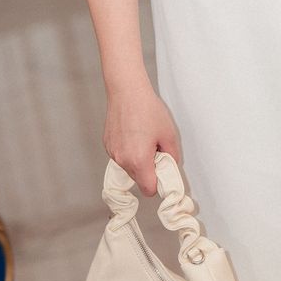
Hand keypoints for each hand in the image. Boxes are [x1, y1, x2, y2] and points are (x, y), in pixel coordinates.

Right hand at [103, 81, 182, 196]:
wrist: (127, 91)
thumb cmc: (148, 109)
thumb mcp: (169, 134)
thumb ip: (172, 157)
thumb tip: (171, 168)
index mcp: (139, 161)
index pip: (149, 190)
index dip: (159, 183)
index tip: (163, 173)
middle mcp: (123, 160)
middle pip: (138, 180)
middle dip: (149, 171)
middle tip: (155, 151)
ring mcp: (112, 153)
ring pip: (129, 169)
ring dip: (138, 162)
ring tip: (144, 140)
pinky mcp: (107, 145)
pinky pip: (121, 157)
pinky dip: (128, 152)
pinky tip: (134, 135)